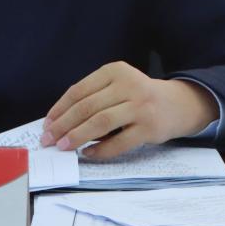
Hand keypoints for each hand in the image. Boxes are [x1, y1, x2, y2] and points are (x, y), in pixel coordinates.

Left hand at [40, 62, 218, 159]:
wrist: (177, 104)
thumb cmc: (138, 96)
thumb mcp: (117, 85)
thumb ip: (93, 97)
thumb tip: (60, 122)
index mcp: (114, 71)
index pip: (79, 90)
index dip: (60, 109)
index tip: (47, 124)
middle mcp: (128, 85)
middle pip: (87, 107)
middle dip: (64, 125)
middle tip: (49, 139)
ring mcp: (140, 106)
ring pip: (100, 123)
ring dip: (78, 137)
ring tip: (64, 147)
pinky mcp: (149, 127)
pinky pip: (119, 142)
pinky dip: (101, 150)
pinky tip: (88, 154)